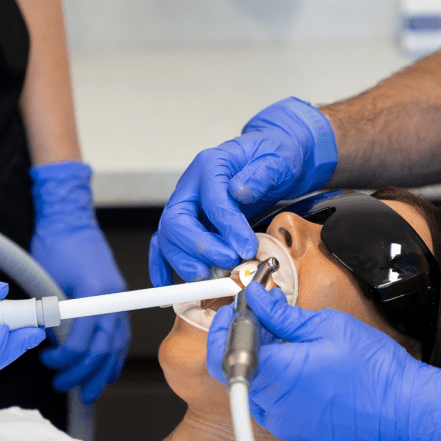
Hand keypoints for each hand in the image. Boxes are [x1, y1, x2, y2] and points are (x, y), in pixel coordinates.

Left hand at [30, 161, 130, 403]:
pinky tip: (106, 371)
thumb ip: (50, 310)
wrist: (70, 220)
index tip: (50, 360)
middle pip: (104, 346)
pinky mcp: (116, 298)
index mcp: (94, 291)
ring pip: (116, 345)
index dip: (67, 356)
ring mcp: (117, 297)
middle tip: (62, 383)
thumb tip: (44, 340)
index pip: (85, 337)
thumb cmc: (56, 243)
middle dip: (83, 371)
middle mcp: (111, 296)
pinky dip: (114, 356)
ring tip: (86, 390)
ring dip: (101, 371)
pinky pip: (120, 335)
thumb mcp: (45, 278)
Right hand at [149, 97, 336, 285]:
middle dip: (200, 248)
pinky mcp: (189, 224)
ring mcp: (186, 207)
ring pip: (169, 238)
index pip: (211, 200)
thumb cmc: (274, 158)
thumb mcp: (277, 160)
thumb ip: (261, 174)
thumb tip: (240, 191)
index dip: (227, 227)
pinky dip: (163, 265)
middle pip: (177, 221)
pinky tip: (166, 282)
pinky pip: (165, 245)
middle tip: (228, 263)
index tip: (246, 248)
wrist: (273, 161)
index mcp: (210, 165)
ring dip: (186, 262)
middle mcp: (191, 187)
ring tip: (212, 277)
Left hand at [207, 283, 440, 440]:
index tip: (237, 307)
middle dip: (243, 336)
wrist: (405, 413)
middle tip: (264, 313)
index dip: (223, 326)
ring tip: (286, 334)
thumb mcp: (326, 327)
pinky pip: (270, 398)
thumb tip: (255, 300)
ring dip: (260, 355)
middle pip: (235, 367)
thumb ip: (281, 315)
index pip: (222, 353)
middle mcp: (272, 405)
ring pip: (252, 382)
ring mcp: (282, 421)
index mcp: (276, 375)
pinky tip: (298, 358)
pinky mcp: (294, 428)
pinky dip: (274, 375)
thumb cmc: (374, 373)